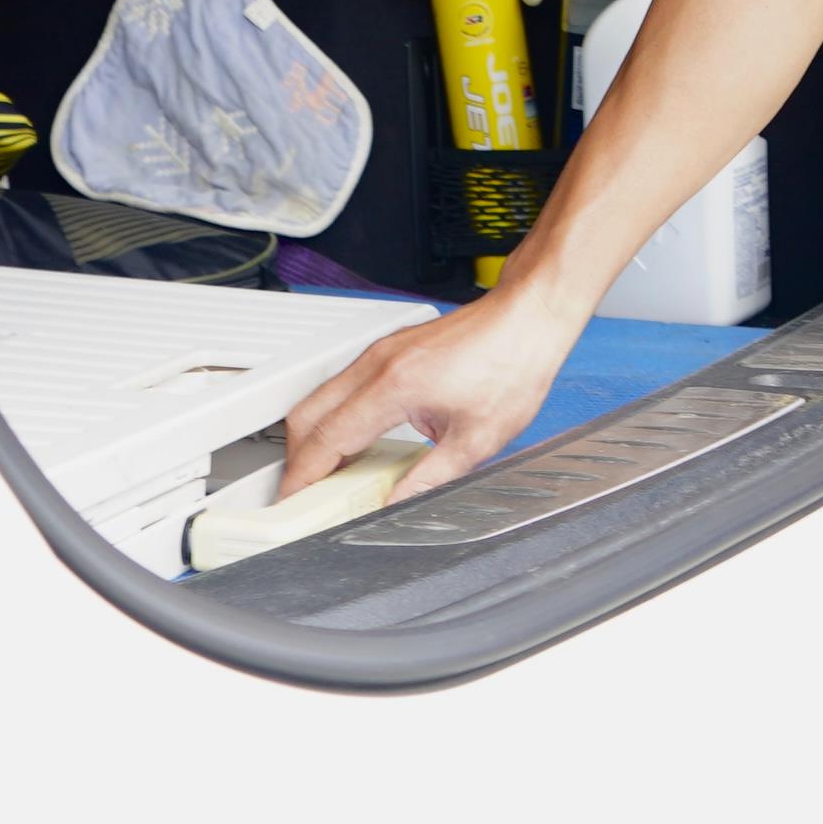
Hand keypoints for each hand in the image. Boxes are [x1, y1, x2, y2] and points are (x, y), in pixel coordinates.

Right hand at [279, 289, 582, 501]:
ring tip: (330, 476)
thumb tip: (395, 506)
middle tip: (306, 495)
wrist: (528, 317)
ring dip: (316, 438)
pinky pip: (342, 386)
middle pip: (306, 416)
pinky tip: (356, 442)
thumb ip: (429, 480)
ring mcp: (379, 353)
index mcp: (393, 386)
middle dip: (298, 460)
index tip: (293, 503)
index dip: (304, 477)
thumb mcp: (477, 440)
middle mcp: (377, 364)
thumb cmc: (512, 363)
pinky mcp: (389, 350)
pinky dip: (335, 417)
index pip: (327, 439)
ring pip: (320, 397)